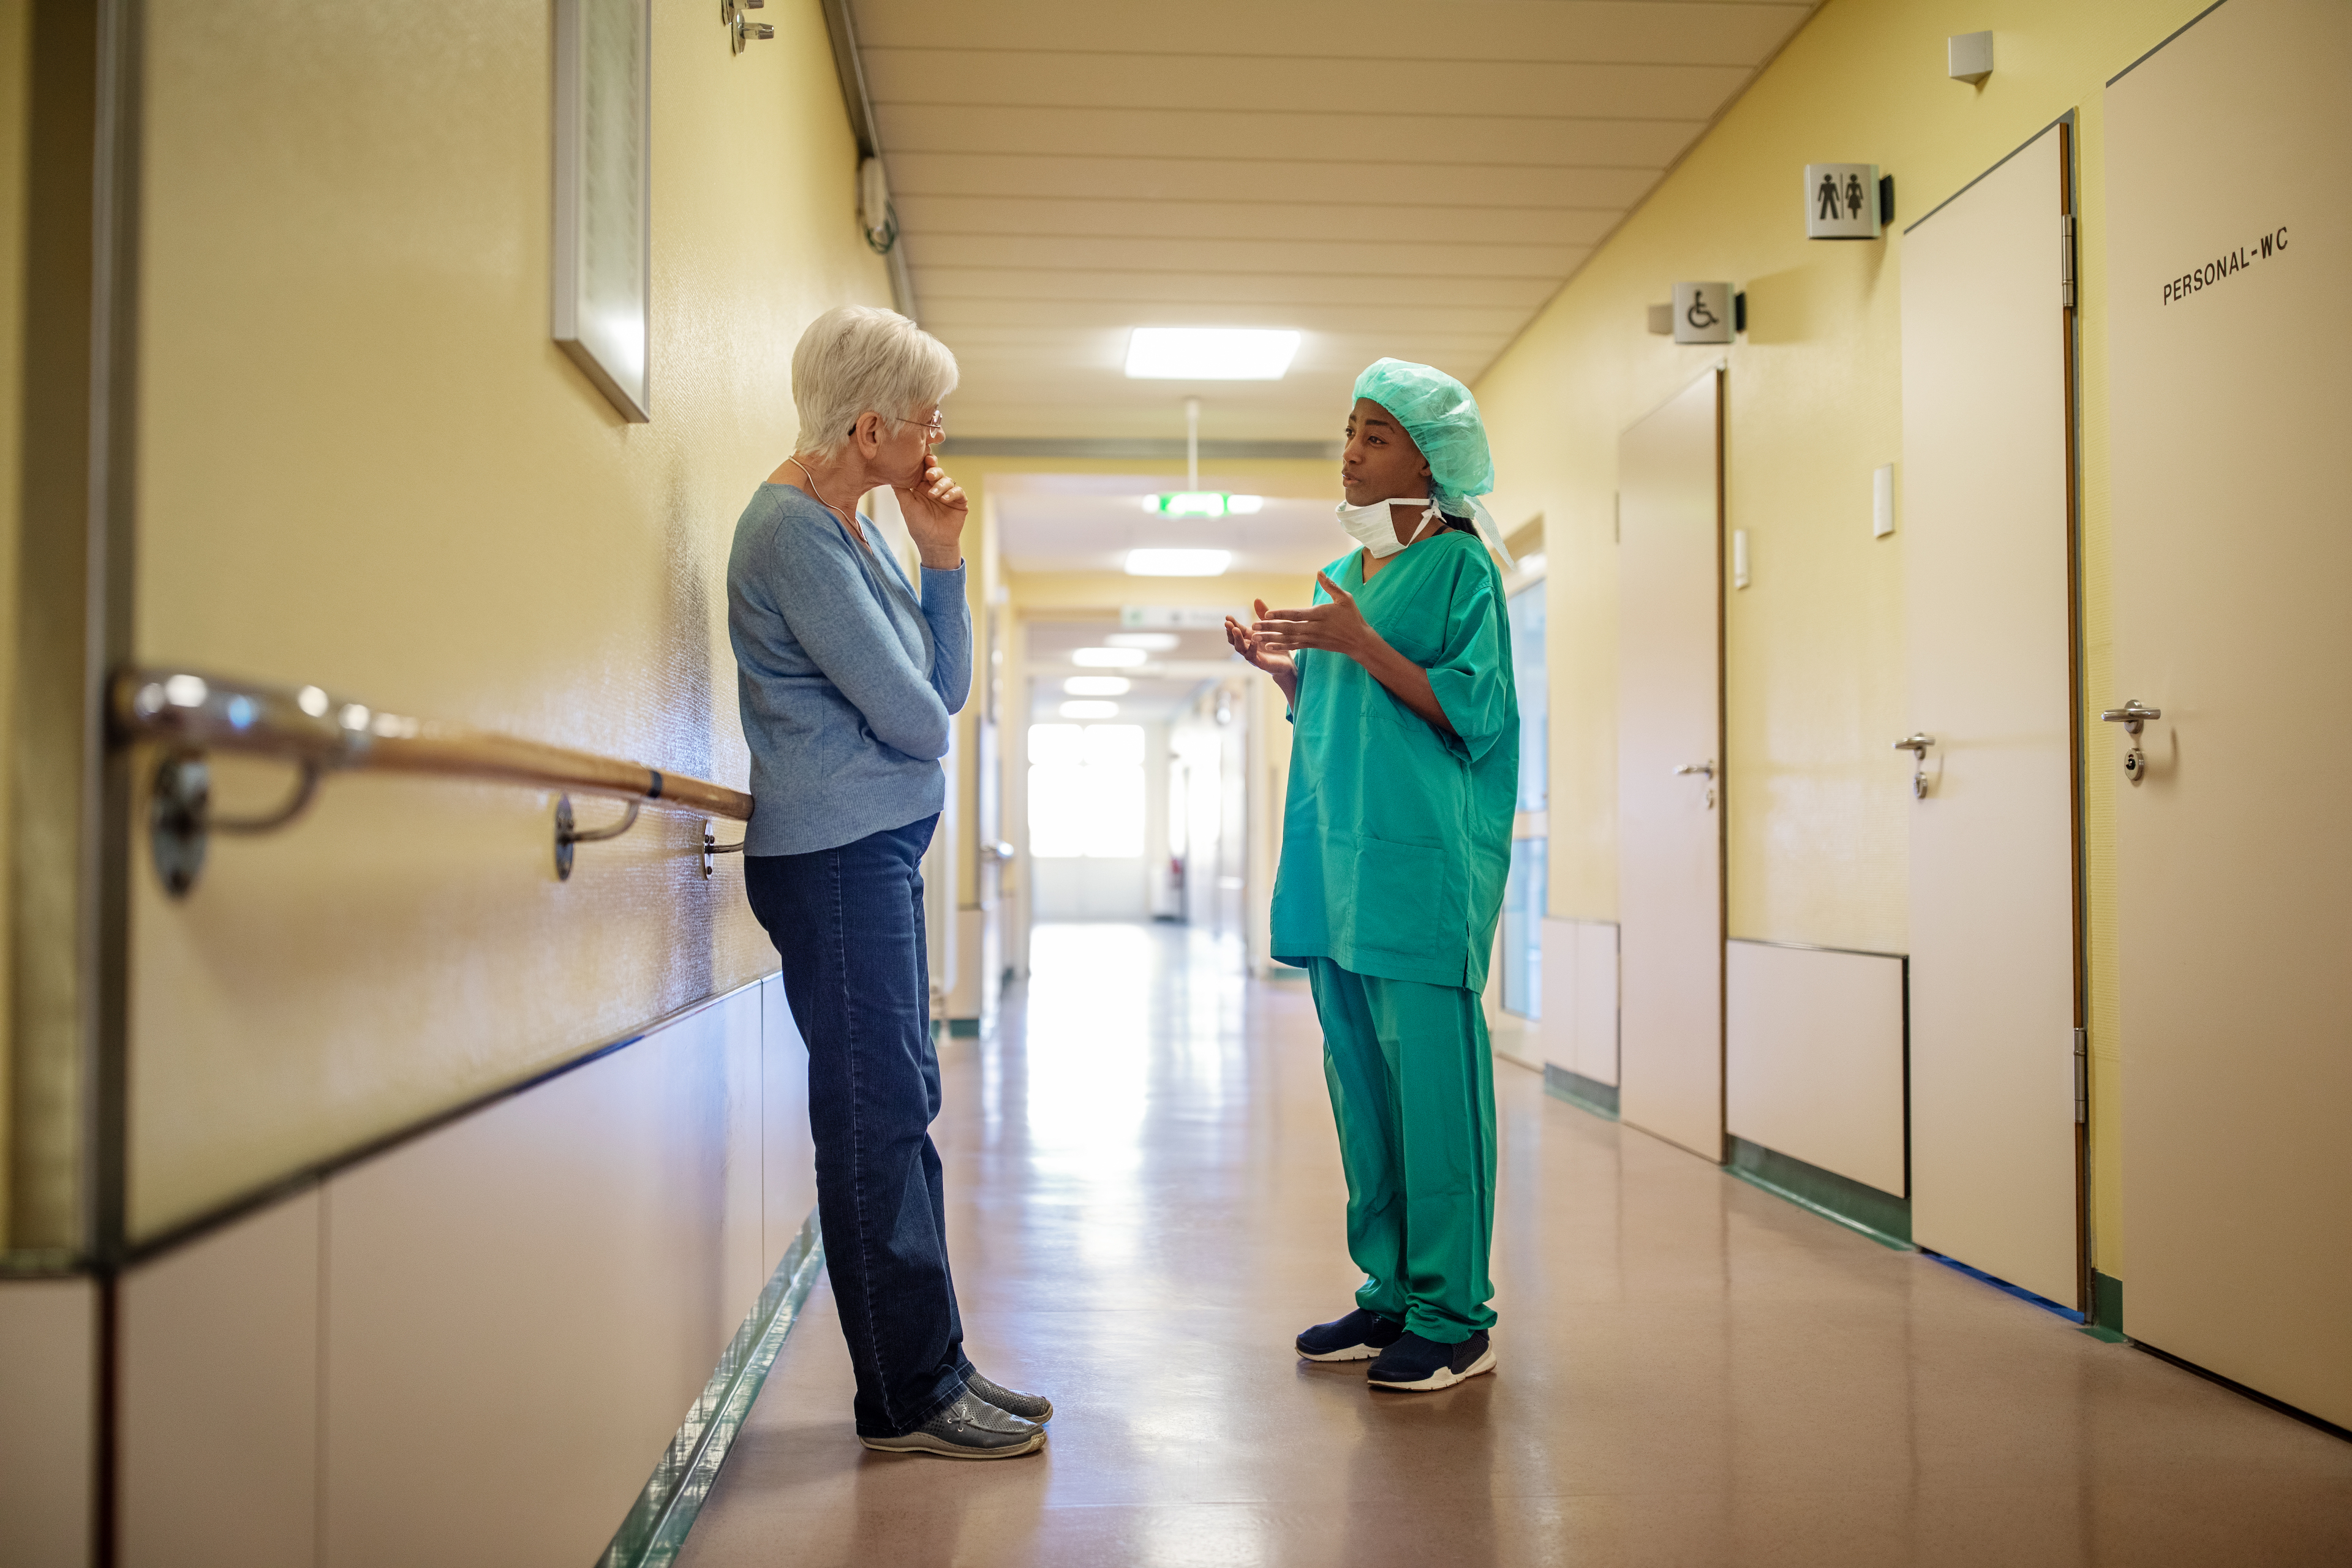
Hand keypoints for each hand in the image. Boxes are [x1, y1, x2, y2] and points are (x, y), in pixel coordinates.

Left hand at [896, 457, 967, 569]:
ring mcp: (948, 494)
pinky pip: (958, 492)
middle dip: (934, 470)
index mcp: (923, 487)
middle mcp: (936, 488)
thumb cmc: (918, 525)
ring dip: (941, 485)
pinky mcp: (960, 502)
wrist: (933, 543)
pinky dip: (952, 493)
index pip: (925, 470)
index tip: (924, 458)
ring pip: (948, 480)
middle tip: (929, 475)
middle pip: (937, 472)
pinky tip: (944, 499)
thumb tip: (891, 473)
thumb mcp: (906, 505)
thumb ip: (900, 489)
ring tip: (933, 495)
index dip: (925, 463)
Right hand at [1225, 600, 1296, 679]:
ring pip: (1240, 648)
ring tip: (1235, 630)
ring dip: (1237, 639)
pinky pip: (1252, 656)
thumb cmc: (1276, 643)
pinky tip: (1253, 640)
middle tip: (1227, 623)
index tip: (1228, 616)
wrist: (1287, 662)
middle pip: (1234, 639)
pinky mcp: (1260, 663)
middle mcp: (1247, 646)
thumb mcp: (1270, 625)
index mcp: (1249, 636)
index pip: (1237, 629)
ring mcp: (1252, 655)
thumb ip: (1263, 614)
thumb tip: (1256, 599)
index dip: (1232, 623)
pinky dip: (1251, 648)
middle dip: (1230, 630)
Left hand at [1252, 572, 1376, 659]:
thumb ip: (1331, 586)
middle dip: (1270, 627)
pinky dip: (1281, 646)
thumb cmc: (1352, 617)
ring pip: (1288, 638)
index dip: (1282, 614)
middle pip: (1289, 628)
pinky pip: (1294, 646)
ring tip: (1255, 637)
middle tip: (1253, 625)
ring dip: (1271, 637)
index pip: (1298, 614)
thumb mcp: (1345, 598)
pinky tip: (1268, 645)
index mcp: (1321, 614)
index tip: (1268, 613)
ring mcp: (1313, 638)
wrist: (1359, 641)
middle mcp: (1315, 628)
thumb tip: (1319, 572)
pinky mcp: (1312, 645)